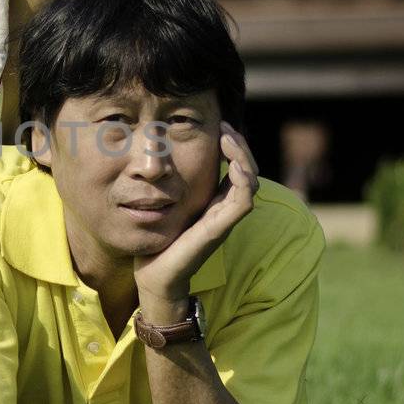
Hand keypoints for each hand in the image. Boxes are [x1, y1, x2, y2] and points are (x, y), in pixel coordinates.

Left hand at [133, 121, 258, 310]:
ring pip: (250, 182)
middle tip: (226, 126)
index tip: (220, 125)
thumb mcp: (165, 206)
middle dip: (240, 146)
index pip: (236, 168)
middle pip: (248, 171)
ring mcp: (224, 220)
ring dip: (243, 157)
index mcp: (214, 203)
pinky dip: (242, 181)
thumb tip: (157, 158)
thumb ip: (169, 186)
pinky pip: (242, 202)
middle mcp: (223, 210)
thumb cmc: (157, 243)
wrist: (153, 277)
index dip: (233, 146)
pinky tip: (232, 165)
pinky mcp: (218, 230)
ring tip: (229, 138)